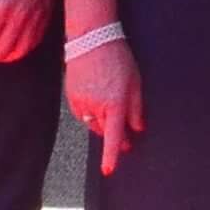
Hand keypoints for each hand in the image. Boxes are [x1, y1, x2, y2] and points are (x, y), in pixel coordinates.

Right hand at [66, 33, 142, 172]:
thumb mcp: (135, 82)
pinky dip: (91, 113)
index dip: (111, 155)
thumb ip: (137, 109)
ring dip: (103, 122)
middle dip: (115, 134)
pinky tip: (97, 98)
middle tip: (126, 135)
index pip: (113, 136)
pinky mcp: (71, 98)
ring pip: (93, 124)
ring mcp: (81, 102)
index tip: (109, 170)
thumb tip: (138, 129)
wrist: (91, 39)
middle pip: (105, 131)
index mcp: (115, 103)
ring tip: (110, 102)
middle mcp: (96, 106)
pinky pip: (83, 114)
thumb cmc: (118, 58)